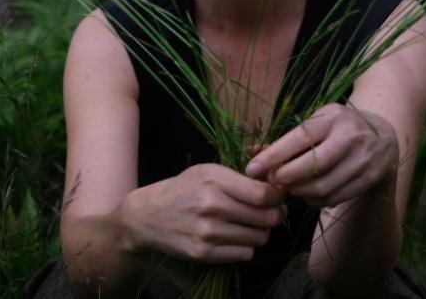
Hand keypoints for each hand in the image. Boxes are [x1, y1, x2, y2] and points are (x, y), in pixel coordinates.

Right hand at [120, 163, 285, 263]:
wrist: (147, 216)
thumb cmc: (183, 189)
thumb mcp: (207, 171)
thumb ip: (241, 176)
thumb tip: (277, 181)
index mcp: (213, 179)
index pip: (262, 194)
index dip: (278, 196)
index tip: (277, 195)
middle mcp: (211, 206)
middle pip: (266, 218)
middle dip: (275, 215)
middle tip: (271, 211)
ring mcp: (207, 232)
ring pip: (259, 238)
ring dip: (260, 231)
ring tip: (248, 223)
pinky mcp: (204, 254)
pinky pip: (245, 254)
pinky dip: (245, 246)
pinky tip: (234, 236)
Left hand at [245, 104, 398, 206]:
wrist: (384, 136)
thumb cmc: (339, 126)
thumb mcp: (317, 122)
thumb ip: (287, 138)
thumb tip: (251, 152)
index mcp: (332, 118)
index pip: (298, 139)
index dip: (273, 156)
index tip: (252, 169)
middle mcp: (350, 137)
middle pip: (311, 167)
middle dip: (285, 178)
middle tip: (272, 181)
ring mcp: (362, 160)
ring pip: (322, 187)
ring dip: (298, 191)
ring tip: (289, 186)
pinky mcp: (369, 179)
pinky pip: (334, 198)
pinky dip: (315, 199)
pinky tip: (308, 192)